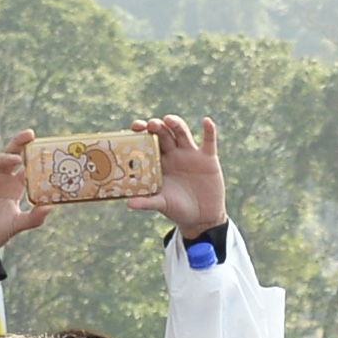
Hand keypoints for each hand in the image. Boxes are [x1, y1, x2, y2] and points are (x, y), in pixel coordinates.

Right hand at [0, 133, 45, 262]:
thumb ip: (33, 217)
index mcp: (15, 187)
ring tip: (14, 159)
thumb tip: (51, 206)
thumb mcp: (16, 225)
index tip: (47, 150)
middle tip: (30, 134)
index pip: (27, 168)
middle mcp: (1, 180)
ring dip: (4, 157)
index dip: (35, 158)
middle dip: (19, 144)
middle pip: (11, 156)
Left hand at [129, 113, 226, 238]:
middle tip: (151, 125)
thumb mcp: (161, 204)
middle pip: (163, 133)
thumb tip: (128, 203)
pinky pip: (209, 141)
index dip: (141, 131)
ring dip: (176, 124)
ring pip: (181, 132)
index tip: (135, 127)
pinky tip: (206, 121)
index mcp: (158, 161)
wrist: (201, 217)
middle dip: (157, 126)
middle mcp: (173, 153)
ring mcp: (190, 153)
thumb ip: (146, 202)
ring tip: (168, 120)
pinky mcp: (207, 157)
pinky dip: (209, 130)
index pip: (147, 141)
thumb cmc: (177, 209)